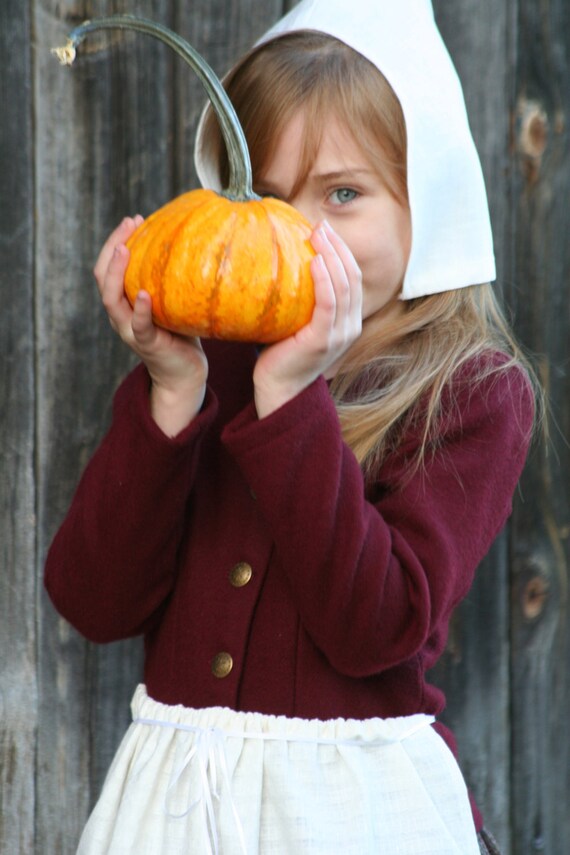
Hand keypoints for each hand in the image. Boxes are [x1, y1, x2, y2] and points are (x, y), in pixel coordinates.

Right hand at [94, 217, 208, 435]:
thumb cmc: (182, 333)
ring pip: (112, 300)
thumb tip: (193, 240)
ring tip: (125, 250)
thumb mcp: (174, 301)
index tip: (133, 219)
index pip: (108, 267)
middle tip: (128, 224)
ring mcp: (130, 330)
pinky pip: (138, 325)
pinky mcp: (147, 344)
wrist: (186, 374)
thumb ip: (172, 279)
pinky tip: (144, 294)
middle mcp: (121, 314)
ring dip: (117, 273)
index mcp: (124, 302)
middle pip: (102, 277)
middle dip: (111, 248)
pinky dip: (140, 309)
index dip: (115, 241)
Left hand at [253, 220, 362, 417]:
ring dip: (332, 256)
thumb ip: (300, 299)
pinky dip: (325, 279)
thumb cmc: (281, 355)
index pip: (353, 278)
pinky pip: (329, 303)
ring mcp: (340, 334)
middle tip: (320, 226)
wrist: (278, 389)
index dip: (342, 252)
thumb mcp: (296, 322)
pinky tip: (314, 261)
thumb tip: (282, 264)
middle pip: (353, 276)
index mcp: (348, 321)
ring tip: (317, 235)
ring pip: (345, 286)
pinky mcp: (323, 339)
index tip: (325, 230)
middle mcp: (350, 326)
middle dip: (338, 247)